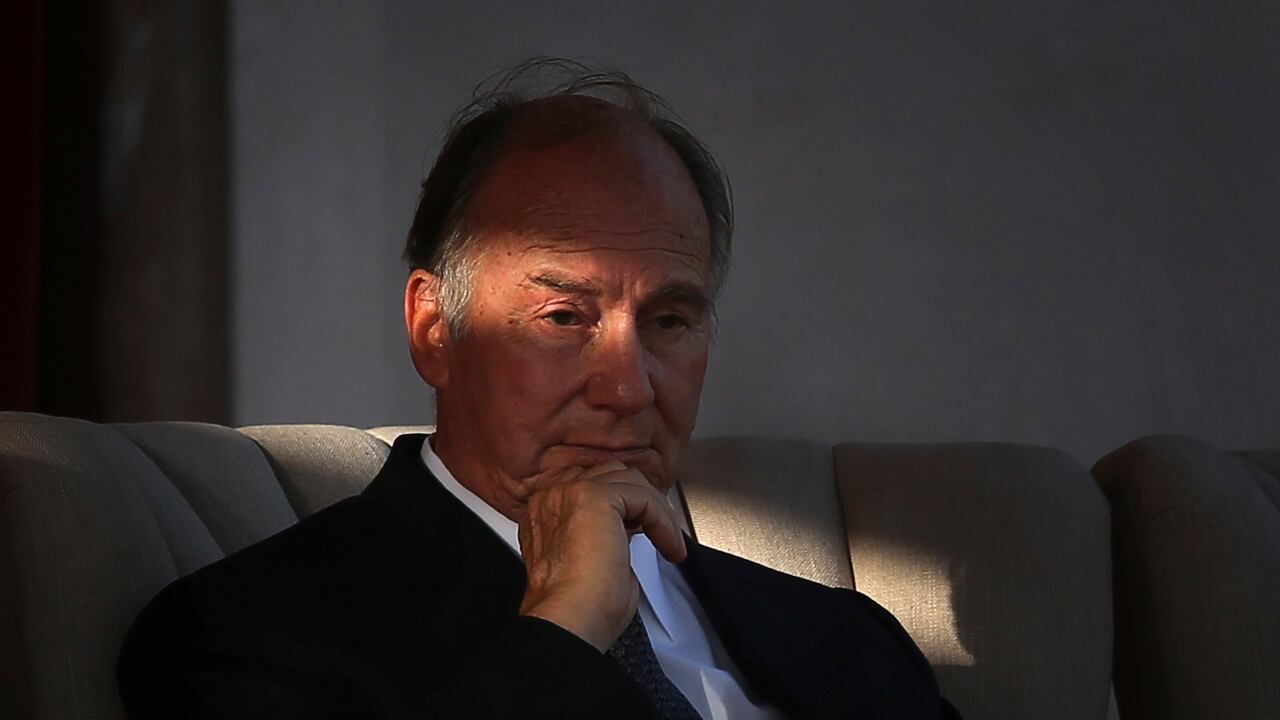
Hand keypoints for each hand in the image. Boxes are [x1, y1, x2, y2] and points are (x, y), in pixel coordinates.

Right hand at [517, 461, 686, 651]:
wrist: (569, 622)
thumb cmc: (578, 609)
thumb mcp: (594, 564)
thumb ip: (605, 538)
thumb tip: (628, 534)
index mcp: (547, 512)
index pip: (596, 487)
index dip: (628, 507)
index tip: (648, 531)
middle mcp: (553, 498)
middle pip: (613, 477)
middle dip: (645, 503)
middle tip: (664, 532)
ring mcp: (570, 493)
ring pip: (630, 482)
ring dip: (658, 512)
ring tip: (670, 542)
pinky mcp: (593, 497)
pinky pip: (643, 496)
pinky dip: (663, 521)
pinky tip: (669, 545)